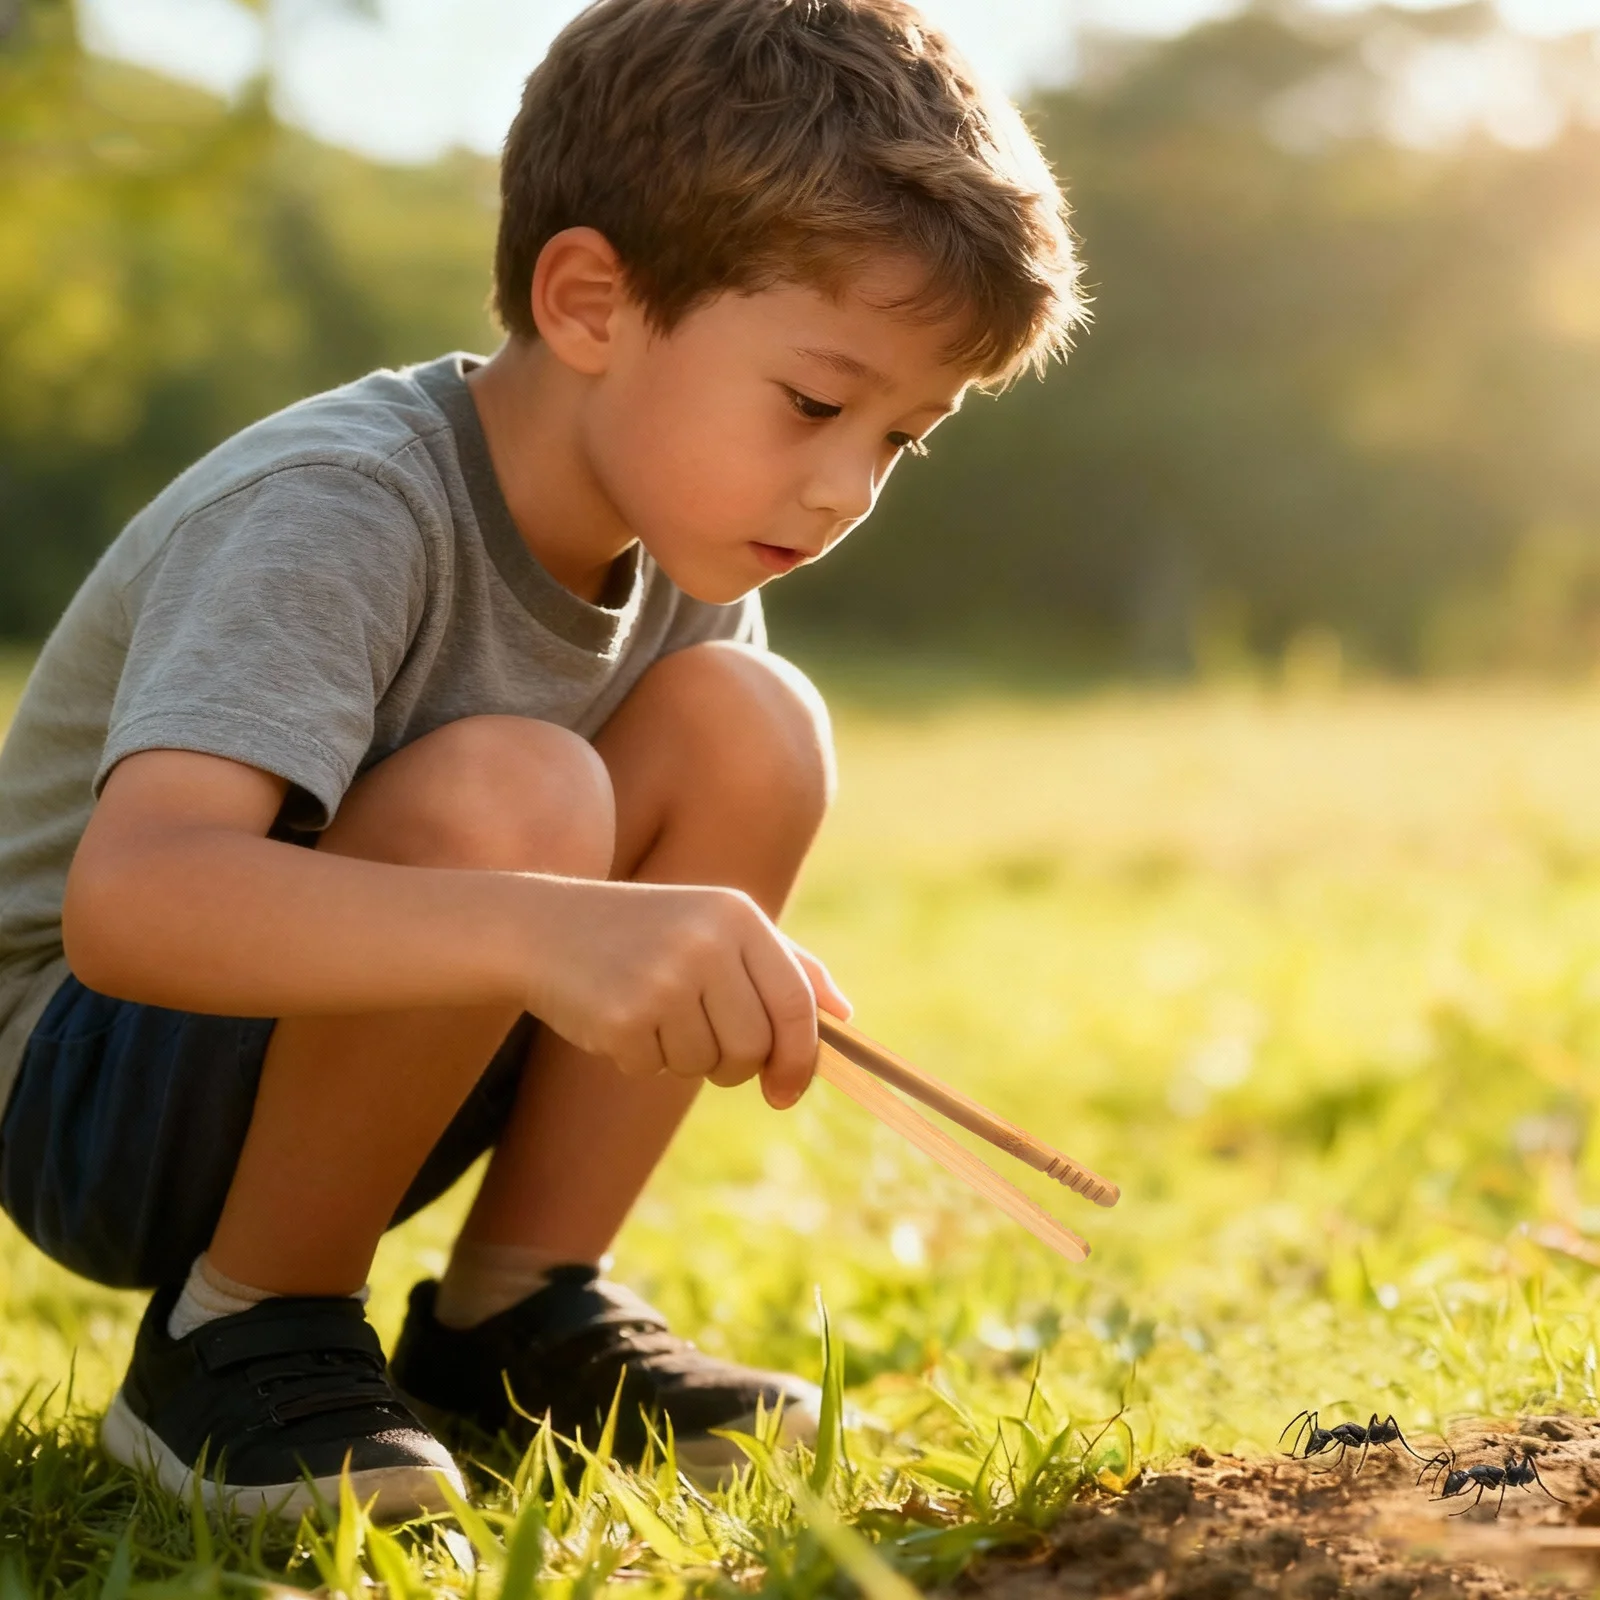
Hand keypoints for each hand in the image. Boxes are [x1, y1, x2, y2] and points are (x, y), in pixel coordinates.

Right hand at [519, 879, 850, 1108]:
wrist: (544, 927)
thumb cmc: (647, 932)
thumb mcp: (719, 928)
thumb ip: (788, 966)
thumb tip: (845, 1018)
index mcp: (739, 915)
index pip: (797, 1004)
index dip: (802, 1058)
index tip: (789, 1091)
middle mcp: (706, 942)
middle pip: (754, 1046)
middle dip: (736, 1065)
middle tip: (704, 1045)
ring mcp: (664, 978)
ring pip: (706, 1064)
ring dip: (683, 1058)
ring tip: (653, 1014)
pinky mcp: (624, 1015)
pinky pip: (655, 1067)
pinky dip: (640, 1057)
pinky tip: (619, 1016)